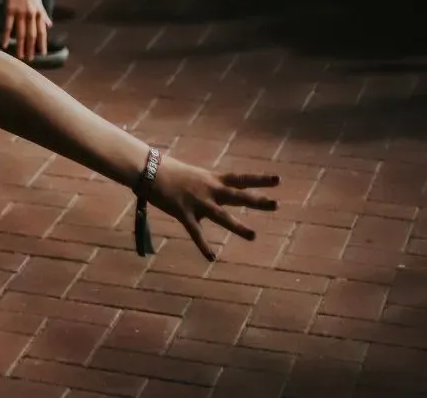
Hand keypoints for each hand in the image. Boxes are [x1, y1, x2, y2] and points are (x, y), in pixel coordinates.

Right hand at [0, 0, 51, 61]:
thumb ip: (43, 13)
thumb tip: (49, 24)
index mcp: (39, 11)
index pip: (42, 31)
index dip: (42, 43)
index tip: (42, 53)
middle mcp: (31, 13)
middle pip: (32, 34)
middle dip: (31, 48)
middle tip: (29, 59)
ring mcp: (20, 12)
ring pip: (21, 33)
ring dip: (20, 46)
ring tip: (19, 56)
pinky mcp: (10, 10)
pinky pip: (8, 26)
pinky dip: (6, 36)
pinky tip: (4, 44)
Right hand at [144, 156, 280, 259]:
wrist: (148, 170)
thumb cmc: (168, 171)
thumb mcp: (194, 176)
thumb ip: (206, 189)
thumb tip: (213, 199)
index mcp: (213, 179)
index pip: (241, 179)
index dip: (260, 180)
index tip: (278, 180)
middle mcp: (209, 190)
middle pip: (238, 196)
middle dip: (257, 201)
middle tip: (277, 205)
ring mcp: (197, 202)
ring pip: (222, 216)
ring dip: (238, 227)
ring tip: (253, 236)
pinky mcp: (184, 213)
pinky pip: (196, 232)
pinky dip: (204, 246)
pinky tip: (212, 257)